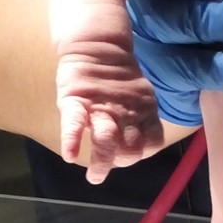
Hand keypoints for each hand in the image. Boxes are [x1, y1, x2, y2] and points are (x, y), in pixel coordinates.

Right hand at [55, 13, 163, 183]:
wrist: (96, 45)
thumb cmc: (115, 78)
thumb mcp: (138, 94)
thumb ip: (141, 117)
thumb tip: (141, 142)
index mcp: (144, 110)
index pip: (152, 141)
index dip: (143, 153)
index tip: (130, 156)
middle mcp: (126, 112)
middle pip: (131, 147)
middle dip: (122, 162)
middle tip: (107, 168)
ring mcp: (102, 107)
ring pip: (107, 141)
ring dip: (102, 162)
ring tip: (95, 177)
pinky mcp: (77, 101)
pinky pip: (74, 124)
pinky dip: (71, 140)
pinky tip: (70, 155)